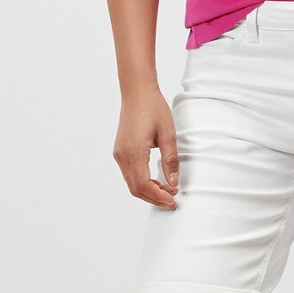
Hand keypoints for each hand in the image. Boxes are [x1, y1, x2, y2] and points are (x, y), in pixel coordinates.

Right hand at [115, 86, 179, 208]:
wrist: (137, 92)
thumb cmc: (153, 108)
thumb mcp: (168, 134)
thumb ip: (170, 160)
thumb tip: (173, 182)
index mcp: (134, 152)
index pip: (144, 185)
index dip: (158, 196)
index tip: (173, 200)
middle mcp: (123, 155)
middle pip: (136, 188)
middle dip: (154, 198)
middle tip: (172, 200)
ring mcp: (119, 154)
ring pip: (131, 183)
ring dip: (148, 191)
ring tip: (167, 190)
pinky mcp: (120, 151)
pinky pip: (129, 174)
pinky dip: (141, 182)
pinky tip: (156, 181)